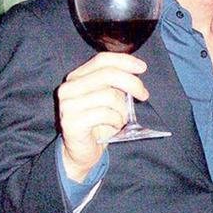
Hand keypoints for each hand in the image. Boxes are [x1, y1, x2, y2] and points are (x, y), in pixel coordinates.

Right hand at [57, 52, 147, 180]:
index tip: (142, 68)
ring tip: (121, 119)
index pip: (101, 60)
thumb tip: (135, 75)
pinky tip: (114, 127)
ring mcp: (68, 104)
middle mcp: (69, 88)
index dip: (124, 61)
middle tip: (144, 95)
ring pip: (109, 96)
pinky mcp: (71, 122)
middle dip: (132, 83)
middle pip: (107, 74)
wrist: (82, 152)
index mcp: (76, 77)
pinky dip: (116, 121)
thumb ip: (116, 86)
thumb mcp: (109, 100)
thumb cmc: (98, 124)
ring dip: (123, 110)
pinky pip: (105, 114)